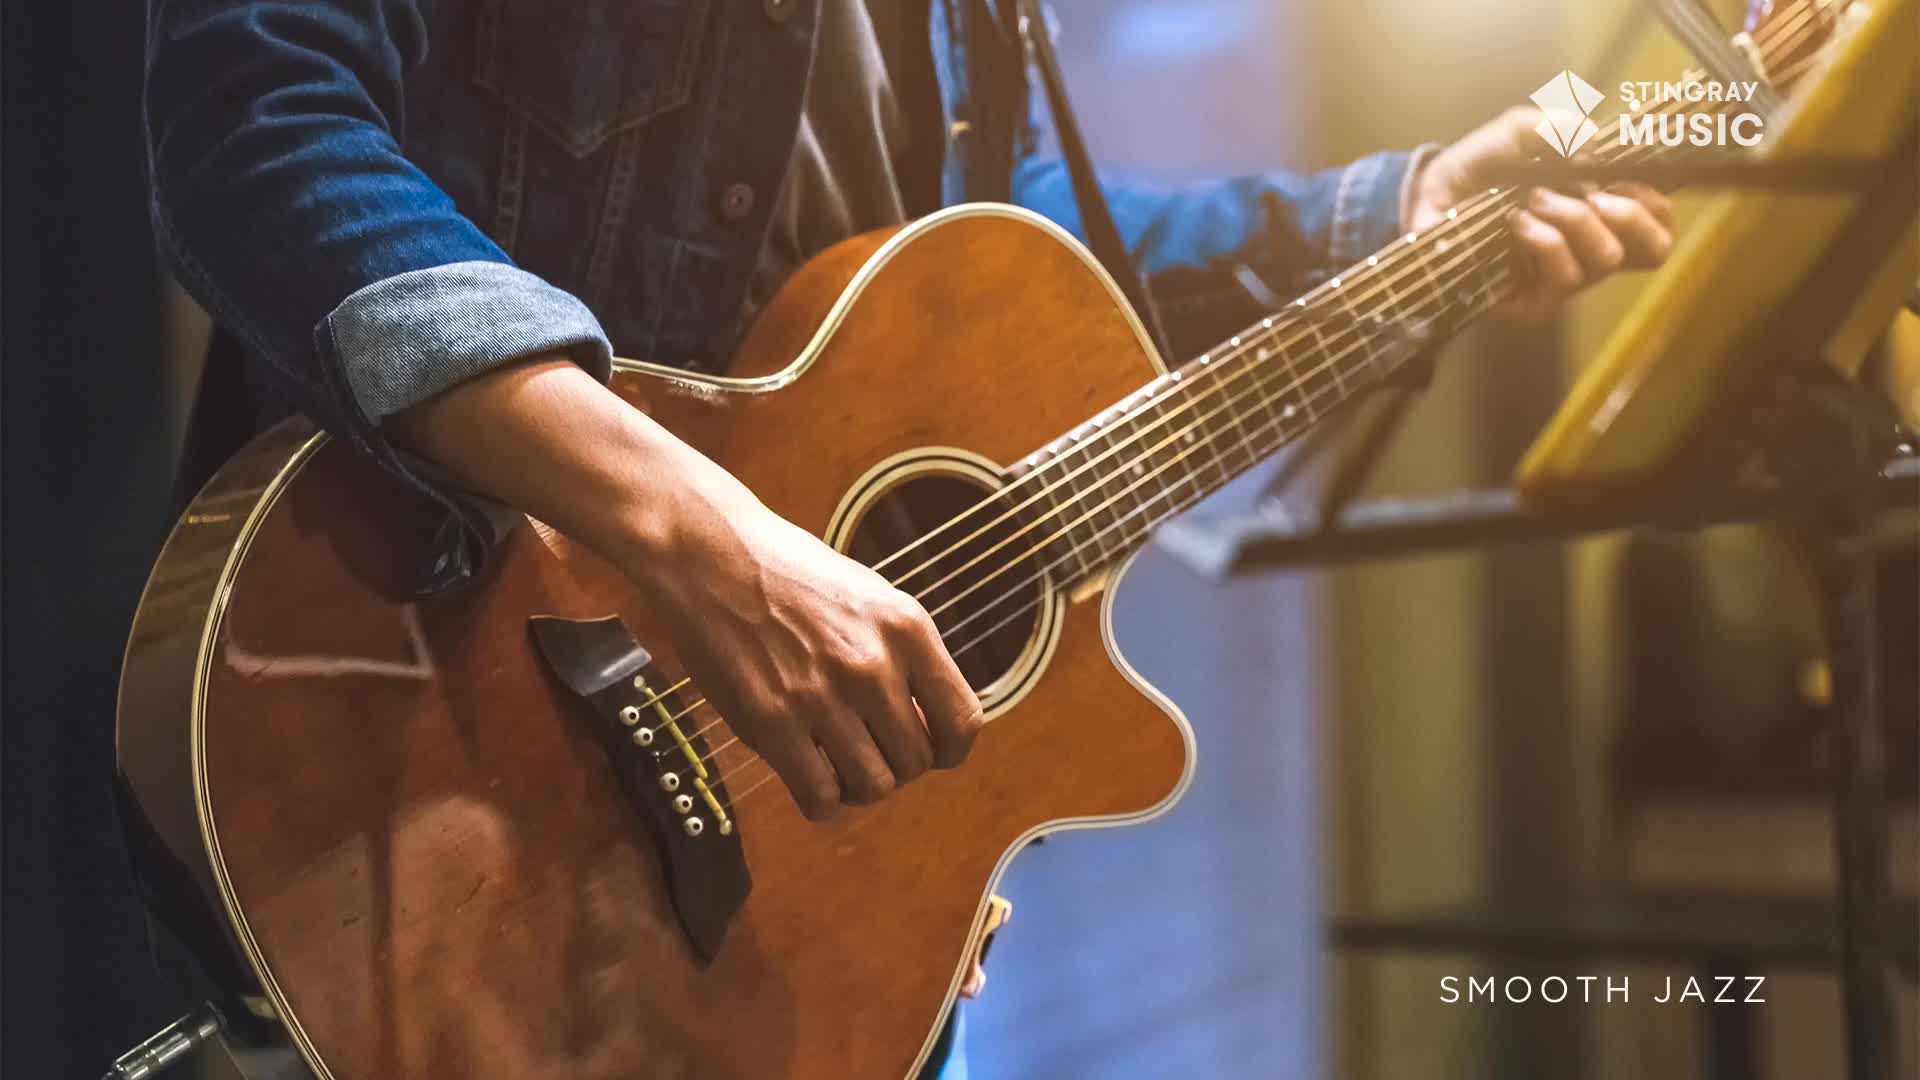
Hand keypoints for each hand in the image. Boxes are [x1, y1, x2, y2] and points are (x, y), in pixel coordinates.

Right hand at [628, 461, 984, 821]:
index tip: (931, 751)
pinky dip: (822, 801)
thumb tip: (928, 723)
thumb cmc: (790, 574)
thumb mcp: (870, 597)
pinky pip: (820, 797)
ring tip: (838, 764)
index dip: (949, 749)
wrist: (711, 556)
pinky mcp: (772, 723)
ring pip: (873, 787)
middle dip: (897, 766)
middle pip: (916, 762)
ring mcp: (821, 696)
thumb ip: (904, 656)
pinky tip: (810, 776)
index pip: (962, 721)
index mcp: (906, 628)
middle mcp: (872, 664)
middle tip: (869, 749)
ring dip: (859, 786)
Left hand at [1405, 107, 1674, 324]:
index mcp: (1598, 213)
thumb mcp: (1512, 135)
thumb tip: (1592, 140)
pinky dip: (1546, 241)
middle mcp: (1588, 250)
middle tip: (1595, 192)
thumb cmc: (1475, 172)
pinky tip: (1518, 222)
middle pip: (1653, 251)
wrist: (1424, 202)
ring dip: (1575, 219)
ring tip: (1534, 198)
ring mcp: (1562, 281)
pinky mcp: (1534, 306)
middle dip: (1631, 214)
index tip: (1622, 176)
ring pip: (1606, 259)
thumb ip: (1551, 127)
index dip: (1656, 203)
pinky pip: (1564, 278)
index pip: (1658, 223)